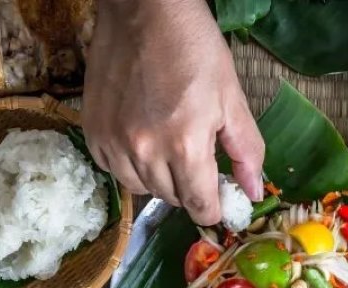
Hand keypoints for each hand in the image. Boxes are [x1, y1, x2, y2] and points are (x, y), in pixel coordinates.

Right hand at [83, 0, 263, 224]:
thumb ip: (246, 152)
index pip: (200, 205)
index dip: (213, 208)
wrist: (143, 10)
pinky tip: (142, 142)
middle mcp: (146, 152)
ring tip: (168, 149)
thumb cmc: (194, 49)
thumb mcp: (232, 99)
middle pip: (172, 199)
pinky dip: (130, 166)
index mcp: (186, 145)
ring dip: (159, 180)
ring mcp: (114, 143)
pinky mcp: (93, 132)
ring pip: (141, 189)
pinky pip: (114, 171)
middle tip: (197, 161)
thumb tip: (253, 193)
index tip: (218, 199)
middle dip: (189, 189)